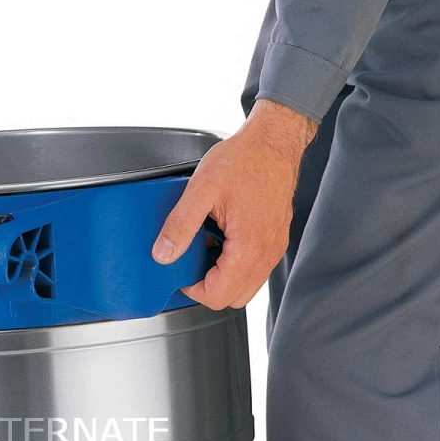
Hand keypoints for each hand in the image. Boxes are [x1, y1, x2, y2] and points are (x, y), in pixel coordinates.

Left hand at [152, 99, 316, 309]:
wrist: (274, 142)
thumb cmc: (245, 159)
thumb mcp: (201, 189)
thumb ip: (180, 225)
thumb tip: (164, 254)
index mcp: (248, 247)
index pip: (218, 296)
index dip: (193, 290)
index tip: (182, 272)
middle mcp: (266, 253)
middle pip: (233, 298)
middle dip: (208, 287)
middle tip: (192, 263)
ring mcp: (274, 249)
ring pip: (246, 287)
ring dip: (223, 277)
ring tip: (208, 248)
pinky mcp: (276, 241)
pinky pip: (255, 269)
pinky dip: (236, 264)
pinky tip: (223, 240)